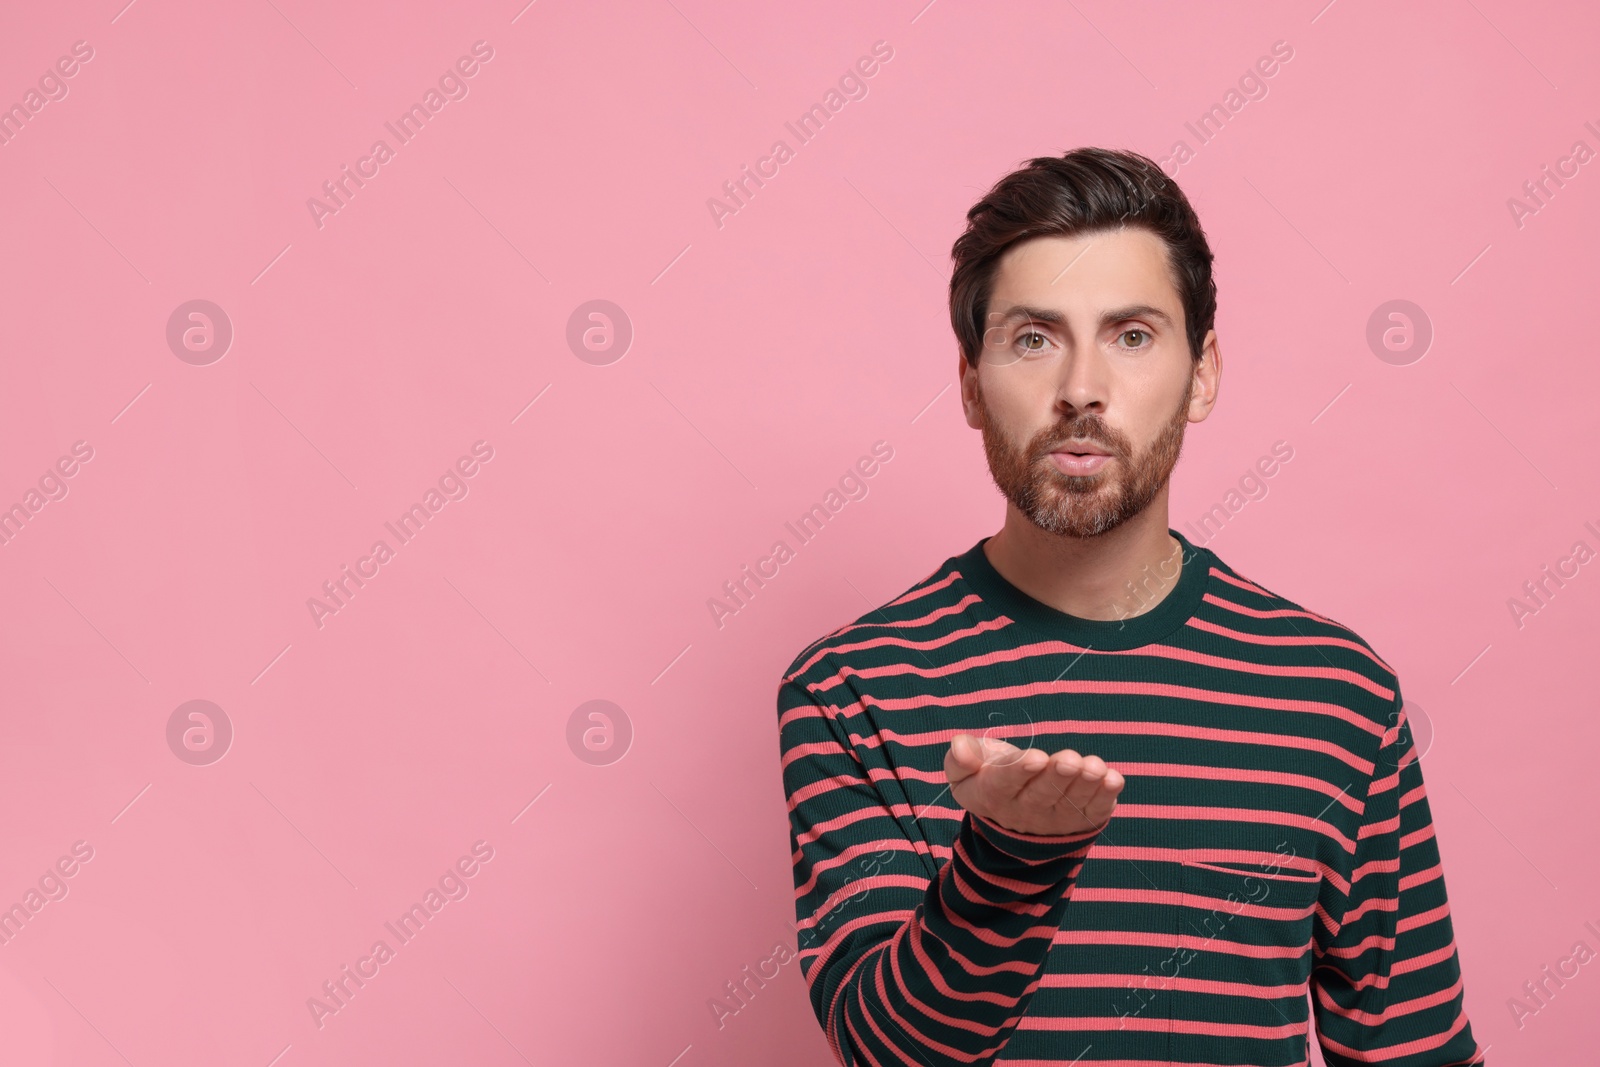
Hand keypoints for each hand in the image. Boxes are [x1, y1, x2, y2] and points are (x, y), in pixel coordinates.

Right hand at [944, 733, 1123, 836]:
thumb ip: (960, 758)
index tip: (1035, 758)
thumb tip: (960, 747)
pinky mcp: (1083, 820)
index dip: (1020, 771)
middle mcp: (1026, 812)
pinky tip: (1113, 780)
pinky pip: (1096, 810)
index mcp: (994, 795)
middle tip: (1070, 761)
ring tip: (1094, 767)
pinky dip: (1107, 796)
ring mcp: (1057, 819)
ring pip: (1071, 801)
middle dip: (1058, 776)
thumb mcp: (965, 772)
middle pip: (1042, 794)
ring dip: (1085, 784)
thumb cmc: (991, 780)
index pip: (1005, 783)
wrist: (1017, 825)